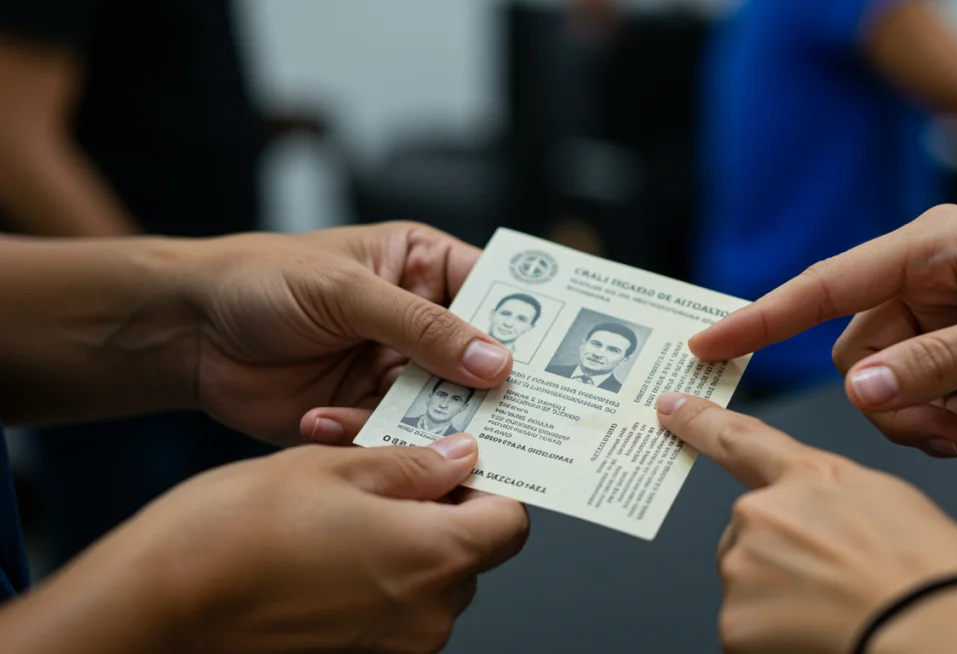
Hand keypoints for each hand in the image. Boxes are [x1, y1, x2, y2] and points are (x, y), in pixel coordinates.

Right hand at [0, 435, 528, 653]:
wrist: (158, 605)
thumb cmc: (235, 533)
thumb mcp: (336, 467)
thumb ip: (414, 465)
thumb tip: (460, 458)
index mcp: (435, 558)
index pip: (511, 523)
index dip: (491, 489)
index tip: (462, 466)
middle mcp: (426, 617)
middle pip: (469, 556)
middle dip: (441, 516)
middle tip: (389, 480)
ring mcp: (393, 649)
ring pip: (429, 587)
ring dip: (404, 550)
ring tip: (343, 516)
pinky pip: (391, 617)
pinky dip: (375, 585)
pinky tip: (325, 556)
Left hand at [179, 222, 512, 445]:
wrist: (185, 332)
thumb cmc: (260, 280)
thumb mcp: (346, 290)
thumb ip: (422, 327)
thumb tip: (496, 362)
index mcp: (424, 270)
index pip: (498, 294)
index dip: (531, 325)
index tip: (562, 361)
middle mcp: (419, 325)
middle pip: (481, 362)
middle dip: (489, 390)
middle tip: (508, 417)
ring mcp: (394, 373)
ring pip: (444, 408)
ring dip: (429, 424)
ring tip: (410, 431)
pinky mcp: (365, 417)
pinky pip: (393, 437)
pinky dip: (367, 437)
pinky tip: (321, 419)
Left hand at [655, 393, 956, 653]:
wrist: (942, 632)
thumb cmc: (938, 578)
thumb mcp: (893, 506)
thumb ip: (834, 500)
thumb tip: (819, 522)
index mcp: (810, 477)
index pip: (740, 439)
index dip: (700, 422)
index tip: (669, 409)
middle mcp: (764, 514)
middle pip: (750, 533)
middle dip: (780, 556)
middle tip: (834, 582)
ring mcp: (745, 566)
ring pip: (749, 584)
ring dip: (780, 601)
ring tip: (838, 611)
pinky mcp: (736, 621)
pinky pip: (747, 629)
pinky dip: (775, 639)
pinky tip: (820, 636)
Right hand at [691, 205, 956, 455]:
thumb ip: (939, 361)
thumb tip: (863, 390)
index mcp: (932, 247)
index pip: (826, 283)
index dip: (762, 317)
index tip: (710, 345)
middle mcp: (924, 277)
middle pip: (856, 354)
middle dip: (896, 403)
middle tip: (952, 427)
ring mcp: (936, 314)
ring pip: (884, 384)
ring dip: (925, 417)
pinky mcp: (951, 347)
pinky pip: (913, 395)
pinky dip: (941, 420)